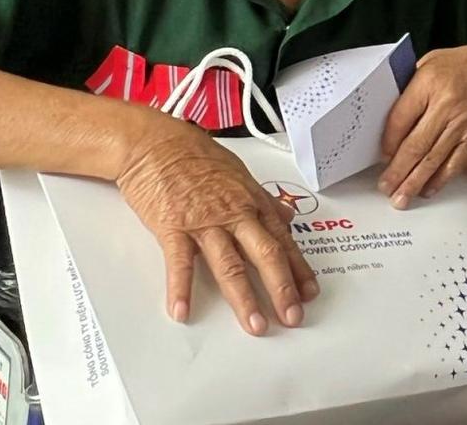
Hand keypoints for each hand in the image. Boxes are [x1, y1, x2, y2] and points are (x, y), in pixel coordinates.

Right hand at [115, 122, 317, 333]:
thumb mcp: (239, 174)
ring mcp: (204, 221)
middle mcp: (233, 213)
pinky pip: (180, 262)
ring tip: (254, 325)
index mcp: (251, 202)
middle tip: (292, 316)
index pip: (282, 240)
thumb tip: (287, 217)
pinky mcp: (173, 226)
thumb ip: (264, 201)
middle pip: (265, 254)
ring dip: (243, 298)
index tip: (309, 292)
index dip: (298, 268)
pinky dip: (181, 289)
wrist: (156, 143)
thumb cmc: (195, 156)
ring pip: (229, 264)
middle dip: (282, 289)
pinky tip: (183, 311)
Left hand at [378, 46, 466, 206]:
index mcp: (429, 81)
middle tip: (385, 187)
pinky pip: (455, 162)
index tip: (380, 157)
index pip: (400, 118)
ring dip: (415, 182)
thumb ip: (408, 87)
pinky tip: (427, 189)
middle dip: (398, 170)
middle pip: (416, 144)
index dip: (388, 142)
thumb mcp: (429, 62)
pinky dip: (440, 179)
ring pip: (434, 158)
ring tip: (401, 197)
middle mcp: (447, 104)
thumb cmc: (460, 66)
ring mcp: (463, 122)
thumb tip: (384, 116)